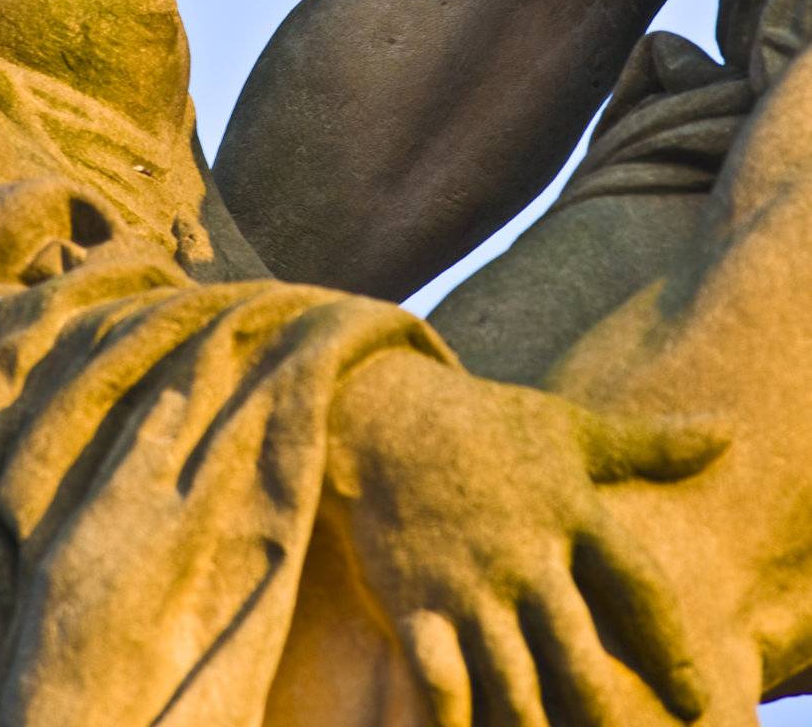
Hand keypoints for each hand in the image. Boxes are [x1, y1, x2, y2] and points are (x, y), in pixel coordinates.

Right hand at [325, 350, 727, 725]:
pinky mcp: (416, 603)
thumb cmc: (488, 425)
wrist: (382, 413)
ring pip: (513, 683)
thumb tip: (726, 433)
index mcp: (570, 511)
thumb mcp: (569, 429)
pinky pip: (439, 682)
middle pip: (578, 657)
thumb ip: (647, 445)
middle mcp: (525, 555)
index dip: (672, 647)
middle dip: (602, 712)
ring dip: (534, 726)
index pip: (639, 587)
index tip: (694, 699)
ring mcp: (469, 585)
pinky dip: (455, 722)